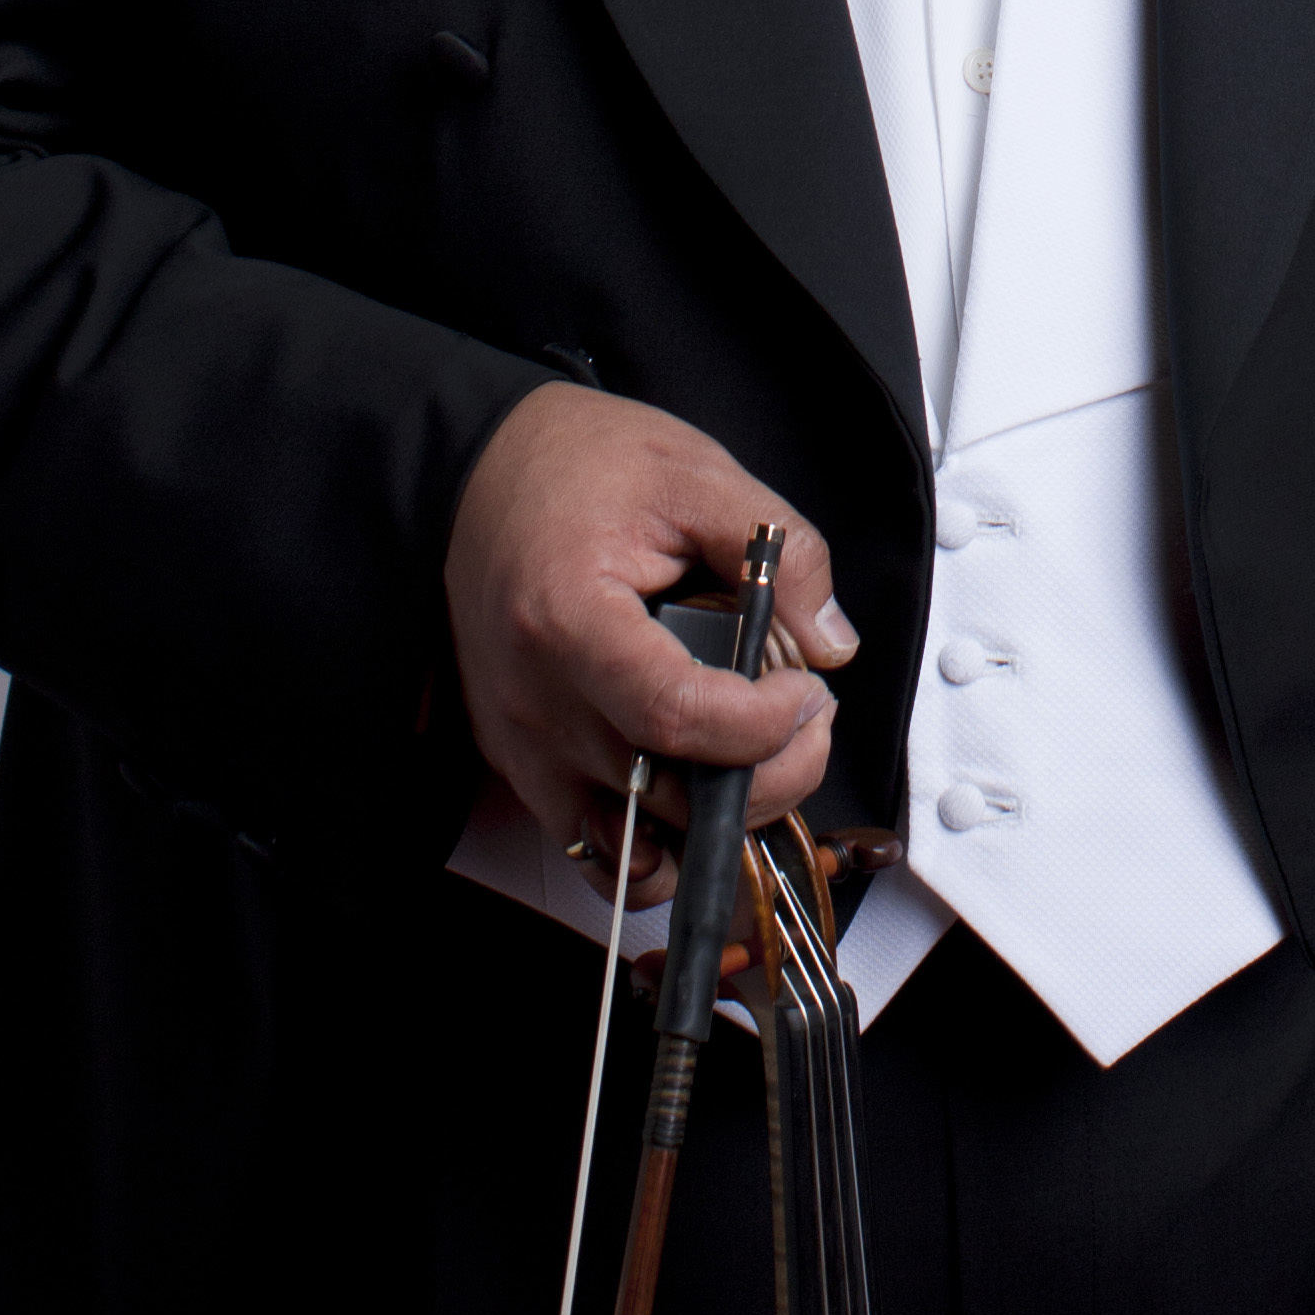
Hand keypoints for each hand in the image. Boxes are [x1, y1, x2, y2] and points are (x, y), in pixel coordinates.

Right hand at [445, 387, 855, 857]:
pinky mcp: (521, 762)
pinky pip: (591, 848)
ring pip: (637, 841)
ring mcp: (522, 742)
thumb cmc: (577, 465)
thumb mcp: (697, 475)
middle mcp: (535, 698)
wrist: (484, 470)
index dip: (761, 725)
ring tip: (756, 748)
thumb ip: (779, 551)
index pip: (674, 717)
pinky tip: (695, 800)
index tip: (808, 691)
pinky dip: (653, 849)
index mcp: (569, 618)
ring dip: (717, 815)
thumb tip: (830, 641)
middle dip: (766, 773)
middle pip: (665, 794)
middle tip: (808, 716)